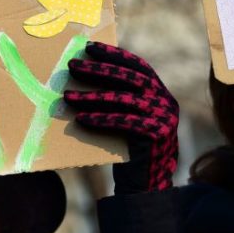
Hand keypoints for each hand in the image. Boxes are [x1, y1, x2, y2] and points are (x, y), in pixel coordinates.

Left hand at [64, 42, 178, 193]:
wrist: (145, 185)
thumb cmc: (127, 148)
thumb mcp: (125, 117)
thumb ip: (116, 98)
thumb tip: (82, 74)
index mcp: (160, 92)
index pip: (137, 65)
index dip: (113, 54)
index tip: (89, 47)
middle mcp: (166, 101)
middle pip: (129, 78)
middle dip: (98, 70)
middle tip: (72, 65)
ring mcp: (165, 118)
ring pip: (124, 100)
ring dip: (92, 96)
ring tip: (67, 96)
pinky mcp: (158, 135)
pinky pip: (123, 122)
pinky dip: (100, 119)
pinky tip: (80, 119)